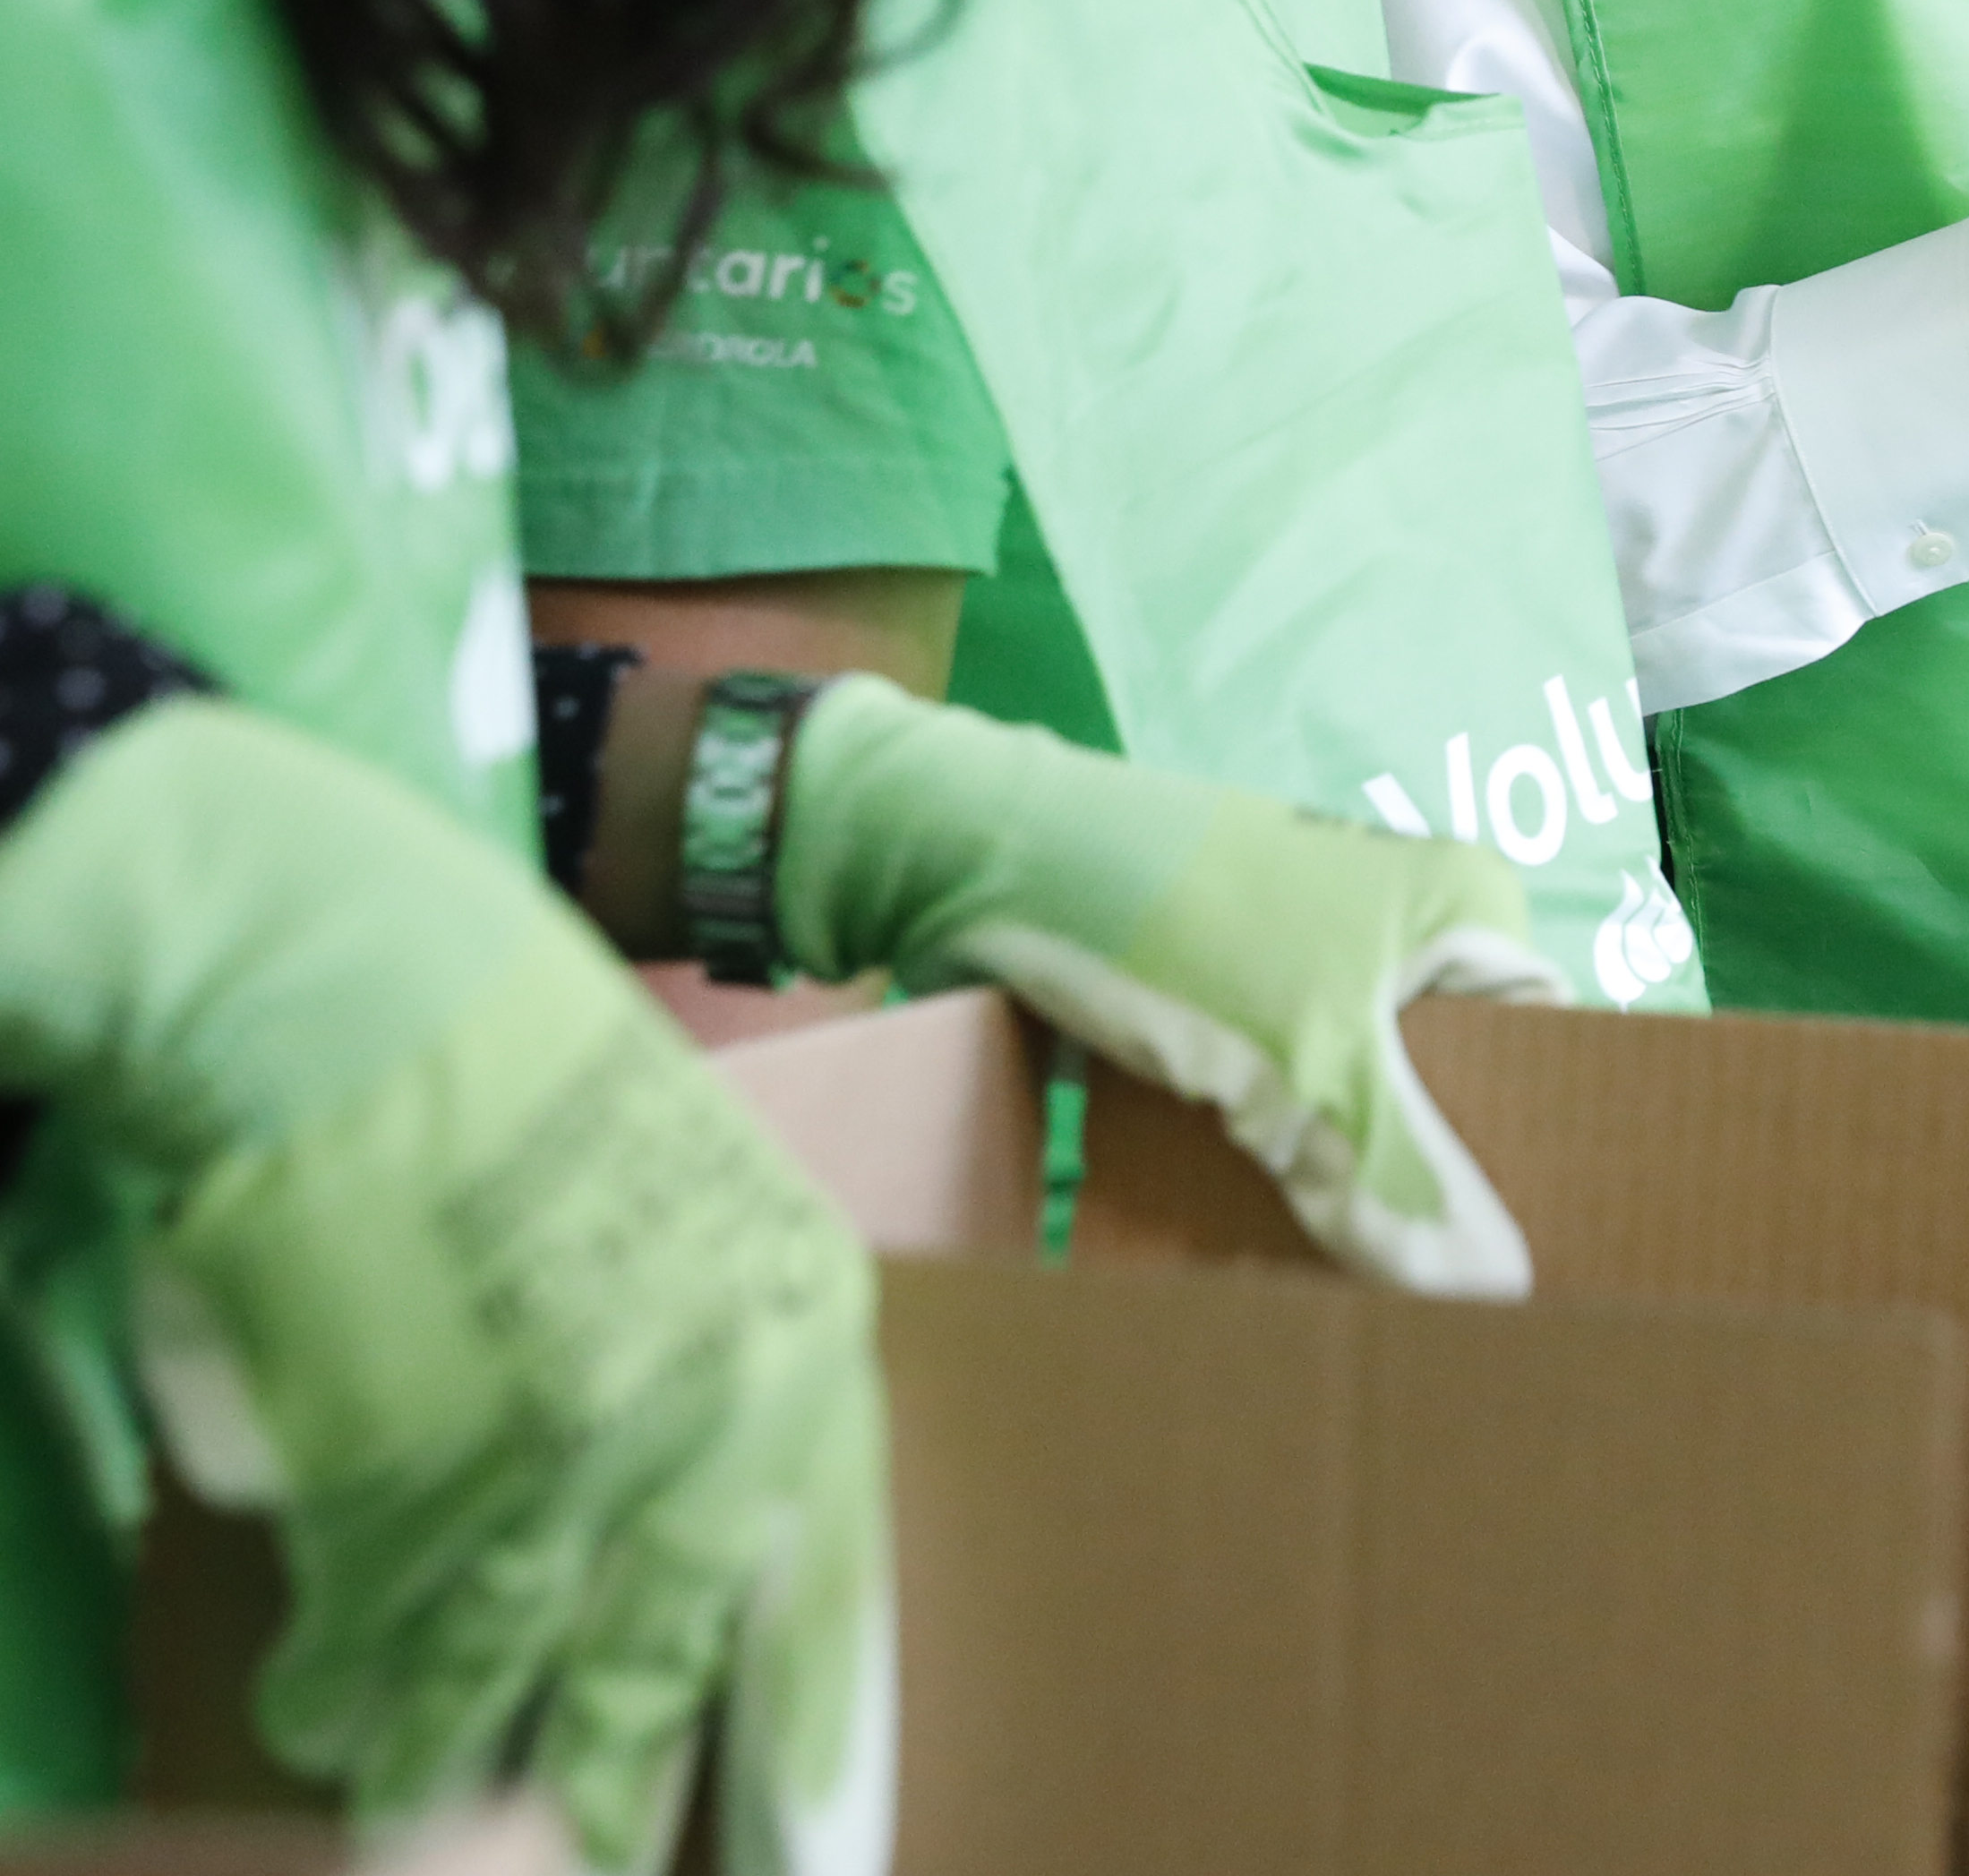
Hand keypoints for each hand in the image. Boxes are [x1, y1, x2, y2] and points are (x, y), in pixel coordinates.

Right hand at [0, 698, 884, 1875]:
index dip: (817, 1718)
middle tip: (595, 1874)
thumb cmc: (527, 1093)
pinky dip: (345, 1693)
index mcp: (803, 1336)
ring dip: (450, 1764)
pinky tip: (323, 1715)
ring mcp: (552, 1443)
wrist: (363, 997)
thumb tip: (701, 1575)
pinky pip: (379, 1638)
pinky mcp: (408, 1464)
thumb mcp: (691, 1225)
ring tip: (430, 1830)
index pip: (830, 1578)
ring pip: (502, 1681)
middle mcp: (707, 1403)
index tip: (825, 1833)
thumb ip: (720, 1387)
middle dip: (623, 1793)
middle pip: (665, 1666)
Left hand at [771, 680, 1559, 1295]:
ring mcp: (1307, 942)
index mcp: (1460, 905)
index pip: (1542, 1046)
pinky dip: (1266, 1143)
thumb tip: (1498, 1294)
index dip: (1531, 1144)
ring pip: (1353, 1086)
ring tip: (1343, 1271)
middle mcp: (1400, 914)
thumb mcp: (1306, 1066)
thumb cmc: (1182, 933)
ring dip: (1337, 1167)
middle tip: (1425, 1283)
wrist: (992, 856)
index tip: (1516, 1251)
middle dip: (1424, 1173)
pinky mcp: (1224, 976)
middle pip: (1444, 1076)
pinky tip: (1254, 1221)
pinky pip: (1277, 1080)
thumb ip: (1401, 1180)